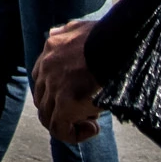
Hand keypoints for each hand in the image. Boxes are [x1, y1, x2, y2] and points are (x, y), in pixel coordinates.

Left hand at [31, 20, 103, 144]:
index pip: (41, 77)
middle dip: (61, 108)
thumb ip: (67, 32)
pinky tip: (94, 129)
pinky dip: (73, 134)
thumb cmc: (110, 35)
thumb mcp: (81, 27)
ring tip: (90, 122)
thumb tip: (60, 34)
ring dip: (67, 123)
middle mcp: (46, 66)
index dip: (57, 91)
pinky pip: (59, 129)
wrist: (119, 42)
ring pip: (48, 116)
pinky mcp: (66, 103)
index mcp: (50, 47)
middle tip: (86, 110)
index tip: (79, 94)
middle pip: (43, 98)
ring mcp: (54, 85)